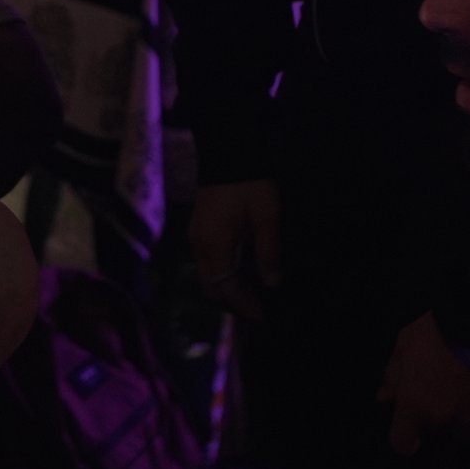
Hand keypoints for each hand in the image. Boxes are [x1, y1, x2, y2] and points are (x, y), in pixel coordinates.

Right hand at [189, 179, 281, 317]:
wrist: (228, 152)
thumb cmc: (249, 184)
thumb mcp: (266, 216)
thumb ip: (268, 251)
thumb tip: (272, 284)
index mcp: (214, 244)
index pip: (226, 288)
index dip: (244, 305)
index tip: (264, 316)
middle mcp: (200, 245)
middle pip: (212, 287)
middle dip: (234, 302)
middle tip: (260, 309)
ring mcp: (197, 237)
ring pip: (209, 276)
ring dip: (229, 288)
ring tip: (255, 294)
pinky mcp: (199, 230)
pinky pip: (208, 263)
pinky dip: (224, 274)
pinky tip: (244, 273)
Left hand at [379, 310, 469, 456]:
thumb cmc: (432, 330)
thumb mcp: (403, 347)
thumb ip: (393, 378)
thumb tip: (386, 398)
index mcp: (415, 405)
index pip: (403, 442)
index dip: (405, 438)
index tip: (410, 431)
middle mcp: (442, 419)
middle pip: (435, 433)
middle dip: (434, 420)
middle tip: (439, 397)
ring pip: (462, 433)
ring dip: (459, 422)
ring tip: (462, 401)